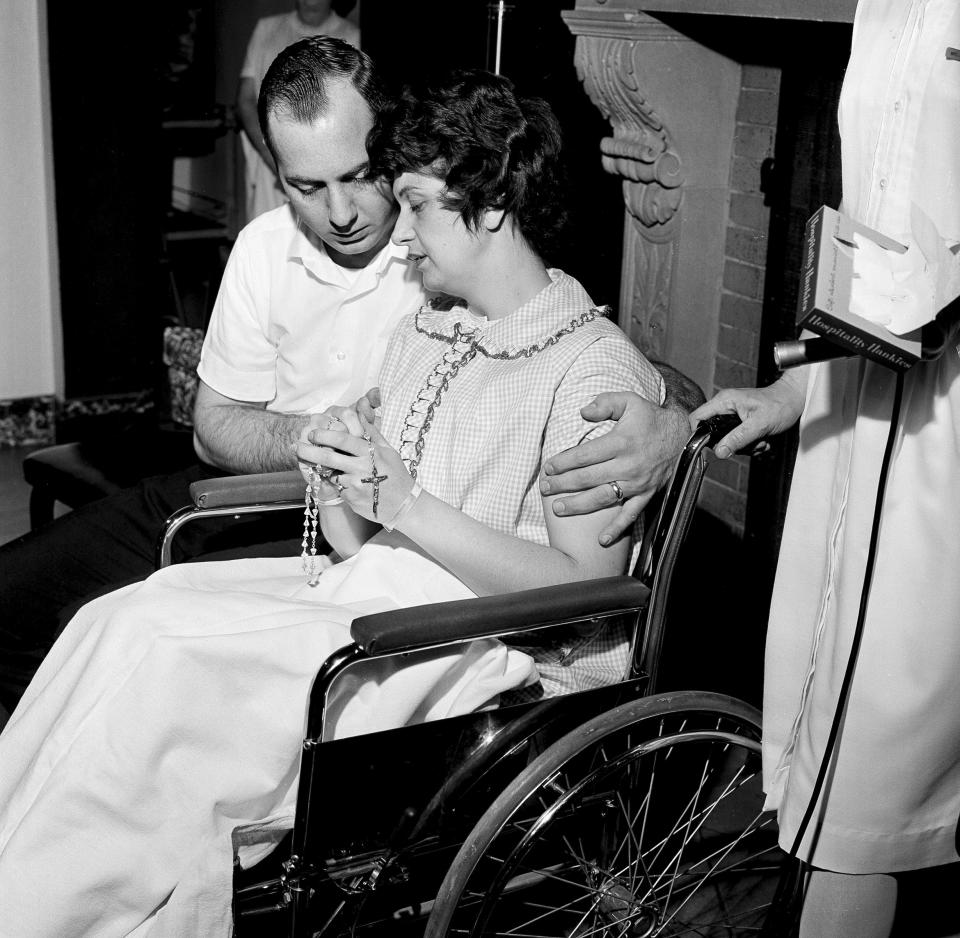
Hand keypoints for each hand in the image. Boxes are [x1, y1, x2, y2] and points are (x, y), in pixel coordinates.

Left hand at [296, 416, 413, 522]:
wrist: (404, 505)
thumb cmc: (396, 475)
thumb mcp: (388, 451)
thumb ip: (371, 433)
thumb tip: (359, 413)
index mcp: (370, 453)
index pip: (343, 439)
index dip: (324, 434)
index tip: (312, 432)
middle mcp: (361, 468)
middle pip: (328, 456)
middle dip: (308, 450)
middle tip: (297, 446)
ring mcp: (355, 485)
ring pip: (331, 474)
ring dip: (327, 471)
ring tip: (332, 470)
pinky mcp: (351, 499)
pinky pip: (338, 488)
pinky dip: (339, 486)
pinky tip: (351, 487)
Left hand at [539, 392, 690, 545]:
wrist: (684, 435)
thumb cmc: (651, 418)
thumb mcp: (630, 401)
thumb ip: (605, 403)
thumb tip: (582, 412)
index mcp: (622, 442)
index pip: (585, 455)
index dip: (564, 462)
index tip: (548, 468)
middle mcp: (629, 465)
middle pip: (588, 478)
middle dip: (563, 484)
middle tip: (545, 489)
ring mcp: (638, 482)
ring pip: (603, 498)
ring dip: (579, 505)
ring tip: (558, 509)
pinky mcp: (647, 494)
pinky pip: (630, 514)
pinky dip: (617, 528)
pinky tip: (601, 540)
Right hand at [689, 377, 804, 458]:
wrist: (796, 400)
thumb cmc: (780, 405)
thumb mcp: (758, 425)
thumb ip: (737, 439)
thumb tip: (719, 452)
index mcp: (724, 401)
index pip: (697, 417)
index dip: (697, 433)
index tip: (710, 446)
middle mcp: (726, 407)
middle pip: (712, 432)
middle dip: (728, 444)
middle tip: (746, 444)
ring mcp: (733, 414)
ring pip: (726, 438)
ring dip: (743, 446)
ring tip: (759, 441)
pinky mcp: (741, 422)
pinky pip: (737, 439)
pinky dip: (749, 444)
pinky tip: (761, 440)